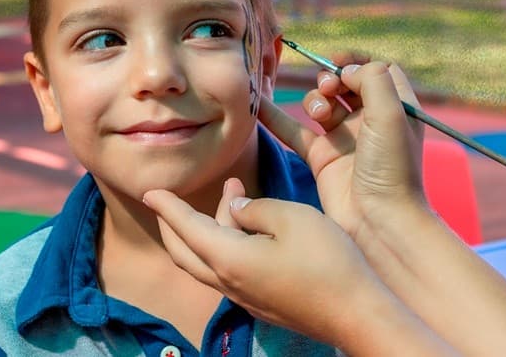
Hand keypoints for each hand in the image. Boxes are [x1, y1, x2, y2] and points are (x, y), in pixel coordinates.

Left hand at [144, 181, 401, 347]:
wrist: (356, 313)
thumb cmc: (327, 261)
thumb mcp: (292, 218)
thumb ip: (256, 209)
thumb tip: (236, 210)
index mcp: (229, 259)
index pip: (187, 229)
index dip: (168, 208)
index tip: (150, 192)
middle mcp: (230, 282)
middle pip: (187, 252)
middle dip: (175, 224)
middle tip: (171, 200)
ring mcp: (247, 296)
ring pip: (210, 260)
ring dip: (212, 227)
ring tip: (235, 193)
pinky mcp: (264, 301)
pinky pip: (230, 270)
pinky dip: (228, 243)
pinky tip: (251, 227)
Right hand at [258, 60, 428, 244]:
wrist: (379, 223)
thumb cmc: (392, 169)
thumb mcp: (392, 115)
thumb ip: (372, 79)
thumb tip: (346, 70)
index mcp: (396, 107)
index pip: (376, 70)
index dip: (357, 62)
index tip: (339, 64)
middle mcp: (371, 121)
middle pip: (345, 84)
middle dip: (332, 79)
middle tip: (328, 89)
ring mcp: (345, 140)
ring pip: (321, 104)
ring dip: (315, 100)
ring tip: (321, 114)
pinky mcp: (323, 158)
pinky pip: (295, 131)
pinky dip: (277, 118)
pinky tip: (259, 104)